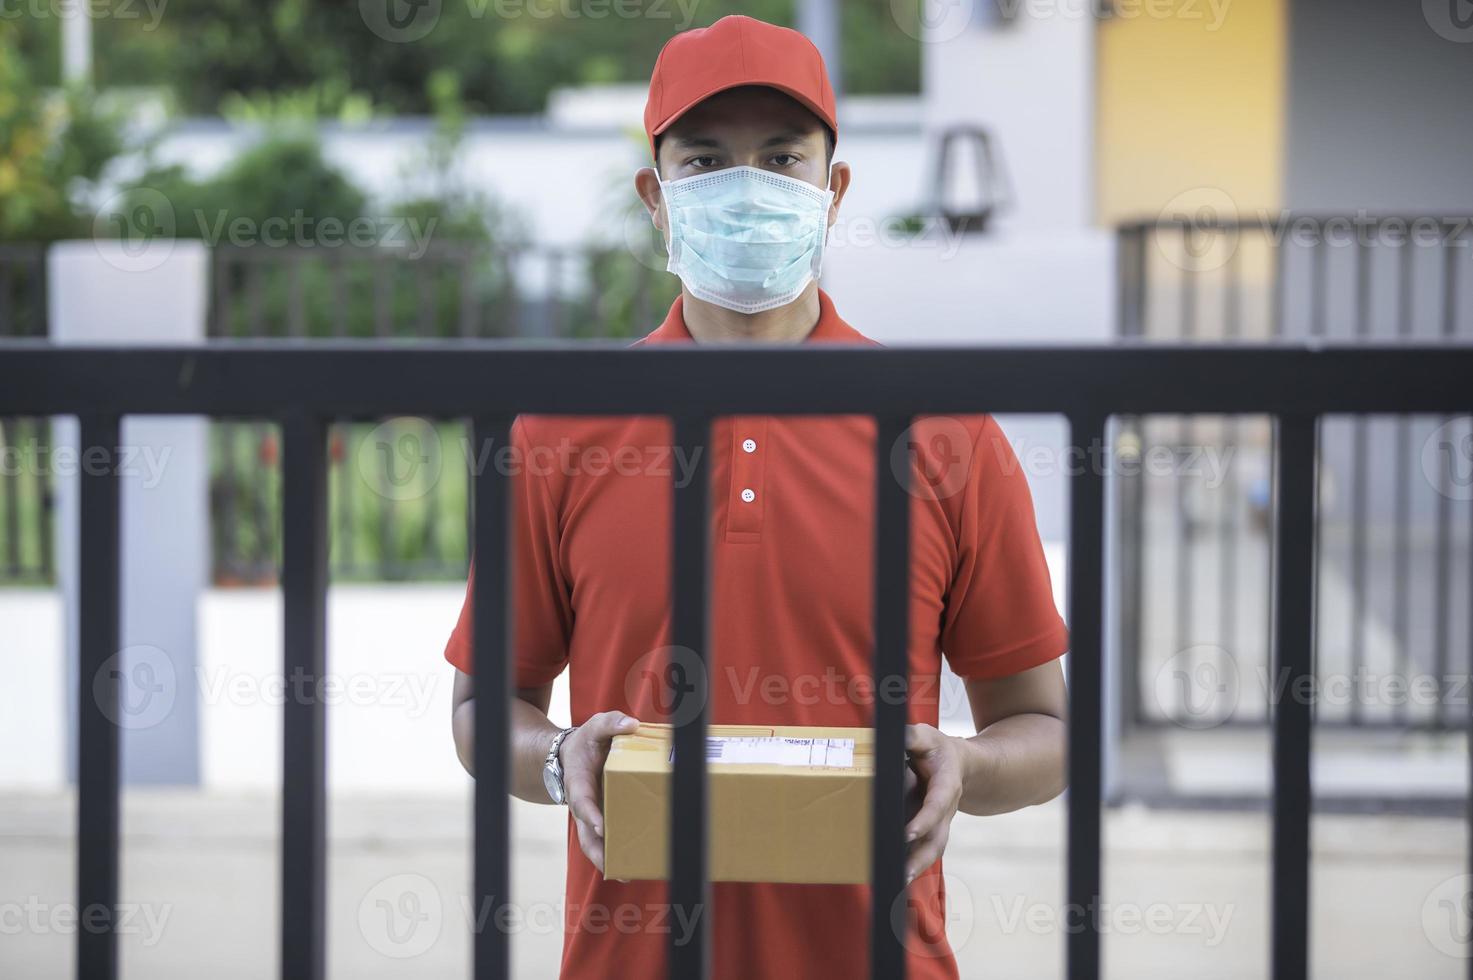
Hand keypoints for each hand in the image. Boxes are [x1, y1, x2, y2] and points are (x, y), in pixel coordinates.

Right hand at [559, 710, 639, 873]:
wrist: (572, 756)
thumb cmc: (587, 743)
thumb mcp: (595, 727)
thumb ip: (611, 723)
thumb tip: (632, 724)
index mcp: (578, 783)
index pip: (582, 801)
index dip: (590, 815)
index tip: (601, 826)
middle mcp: (582, 805)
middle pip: (585, 834)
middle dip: (598, 851)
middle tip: (613, 867)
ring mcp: (591, 816)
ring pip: (593, 844)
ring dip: (607, 861)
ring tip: (627, 874)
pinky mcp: (601, 820)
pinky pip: (605, 840)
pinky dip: (615, 854)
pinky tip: (633, 865)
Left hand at [903, 723, 964, 883]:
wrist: (960, 764)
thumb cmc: (938, 750)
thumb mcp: (927, 737)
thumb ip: (912, 736)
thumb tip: (894, 735)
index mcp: (947, 785)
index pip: (937, 805)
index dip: (925, 820)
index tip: (908, 833)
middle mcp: (946, 809)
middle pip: (938, 838)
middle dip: (921, 857)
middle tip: (902, 873)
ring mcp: (940, 823)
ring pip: (932, 849)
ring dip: (916, 867)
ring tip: (896, 883)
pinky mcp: (930, 831)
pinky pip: (923, 850)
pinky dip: (911, 863)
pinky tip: (894, 876)